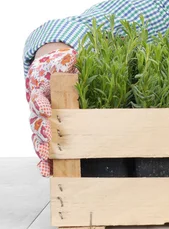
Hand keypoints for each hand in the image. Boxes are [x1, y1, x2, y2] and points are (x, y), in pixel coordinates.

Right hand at [25, 48, 77, 176]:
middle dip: (43, 131)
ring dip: (42, 151)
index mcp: (41, 90)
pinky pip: (45, 147)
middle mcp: (39, 108)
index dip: (41, 104)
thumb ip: (66, 61)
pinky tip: (48, 171)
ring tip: (47, 163)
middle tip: (50, 138)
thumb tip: (72, 56)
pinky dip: (46, 160)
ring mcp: (42, 122)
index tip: (48, 108)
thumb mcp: (64, 60)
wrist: (53, 72)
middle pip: (36, 122)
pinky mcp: (48, 132)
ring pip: (38, 138)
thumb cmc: (60, 67)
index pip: (38, 98)